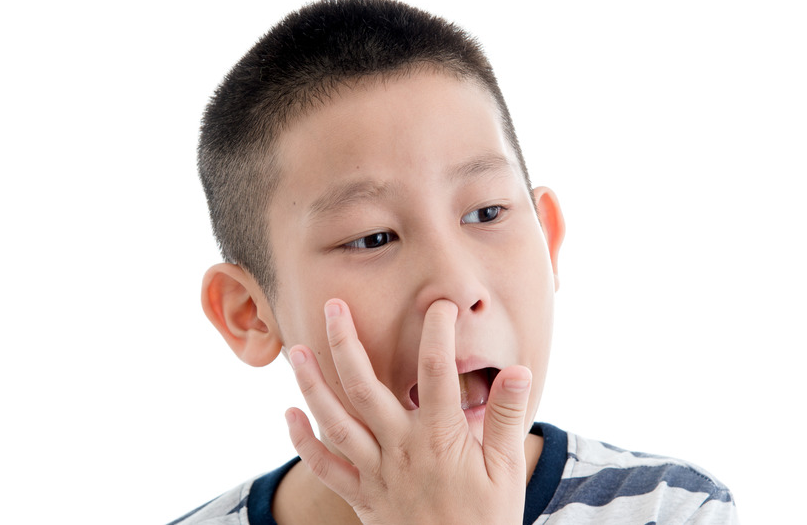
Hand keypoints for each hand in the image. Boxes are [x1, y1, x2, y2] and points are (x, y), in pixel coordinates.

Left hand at [284, 299, 532, 524]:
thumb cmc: (486, 521)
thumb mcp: (506, 470)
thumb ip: (506, 417)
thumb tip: (517, 370)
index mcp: (440, 437)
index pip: (435, 370)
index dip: (437, 332)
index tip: (438, 304)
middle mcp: (401, 449)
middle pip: (365, 388)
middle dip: (346, 343)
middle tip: (332, 306)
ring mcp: (376, 473)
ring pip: (335, 423)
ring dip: (311, 386)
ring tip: (294, 352)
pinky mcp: (362, 496)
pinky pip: (325, 468)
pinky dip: (303, 442)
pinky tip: (289, 414)